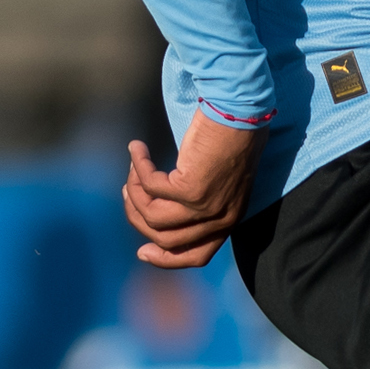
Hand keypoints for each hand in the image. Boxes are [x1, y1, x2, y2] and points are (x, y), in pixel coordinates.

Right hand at [122, 110, 263, 268]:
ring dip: (135, 191)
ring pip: (152, 216)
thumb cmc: (230, 135)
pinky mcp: (192, 189)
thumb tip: (158, 212)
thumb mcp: (220, 178)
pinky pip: (150, 187)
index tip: (142, 250)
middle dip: (138, 216)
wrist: (240, 109)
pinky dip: (139, 167)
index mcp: (229, 220)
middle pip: (165, 238)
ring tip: (133, 168)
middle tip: (129, 189)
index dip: (166, 259)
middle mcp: (220, 220)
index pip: (197, 256)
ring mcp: (206, 207)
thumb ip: (200, 200)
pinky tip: (137, 149)